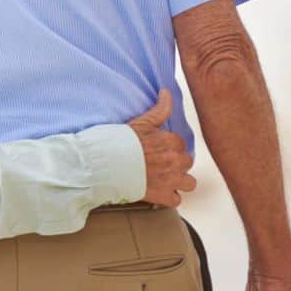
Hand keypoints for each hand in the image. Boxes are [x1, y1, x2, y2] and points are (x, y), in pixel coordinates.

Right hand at [125, 89, 195, 206]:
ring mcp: (170, 179)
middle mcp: (175, 160)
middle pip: (186, 163)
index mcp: (171, 141)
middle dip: (175, 164)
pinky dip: (168, 197)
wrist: (102, 165)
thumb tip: (167, 91)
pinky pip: (176, 200)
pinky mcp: (162, 196)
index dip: (169, 148)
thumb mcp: (140, 122)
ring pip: (189, 183)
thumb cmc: (117, 142)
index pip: (180, 144)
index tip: (156, 151)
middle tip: (156, 165)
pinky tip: (156, 192)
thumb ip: (160, 109)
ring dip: (178, 182)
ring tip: (162, 180)